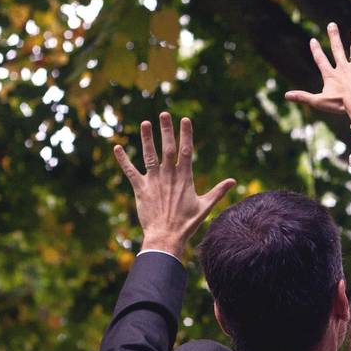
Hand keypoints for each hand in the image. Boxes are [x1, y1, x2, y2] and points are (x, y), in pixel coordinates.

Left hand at [113, 113, 235, 259]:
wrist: (166, 236)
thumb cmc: (187, 223)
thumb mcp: (206, 206)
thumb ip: (218, 191)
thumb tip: (233, 181)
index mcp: (184, 178)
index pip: (185, 151)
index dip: (185, 134)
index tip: (185, 119)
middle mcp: (168, 176)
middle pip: (167, 148)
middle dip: (166, 130)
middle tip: (164, 114)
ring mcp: (153, 181)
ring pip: (149, 155)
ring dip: (147, 138)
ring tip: (145, 123)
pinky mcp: (140, 189)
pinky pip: (130, 171)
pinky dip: (123, 159)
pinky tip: (117, 147)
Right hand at [284, 23, 350, 122]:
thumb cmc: (340, 104)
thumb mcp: (319, 101)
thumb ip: (303, 97)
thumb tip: (286, 95)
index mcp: (331, 75)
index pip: (321, 60)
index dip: (316, 51)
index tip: (312, 40)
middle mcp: (343, 68)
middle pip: (338, 49)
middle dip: (334, 37)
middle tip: (332, 24)